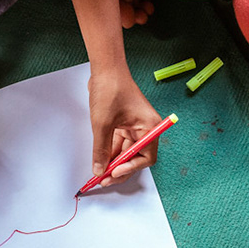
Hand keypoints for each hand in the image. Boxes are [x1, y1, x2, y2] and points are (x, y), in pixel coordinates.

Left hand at [86, 68, 161, 189]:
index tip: (114, 173)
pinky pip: (119, 143)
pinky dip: (110, 152)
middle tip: (104, 178)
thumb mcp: (103, 123)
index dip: (130, 167)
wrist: (105, 69)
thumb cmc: (111, 89)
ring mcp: (134, 126)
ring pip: (126, 151)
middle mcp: (145, 128)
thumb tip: (99, 169)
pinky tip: (100, 160)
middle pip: (136, 157)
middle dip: (120, 169)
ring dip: (114, 162)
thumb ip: (101, 149)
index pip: (146, 157)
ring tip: (99, 172)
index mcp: (149, 126)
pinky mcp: (124, 124)